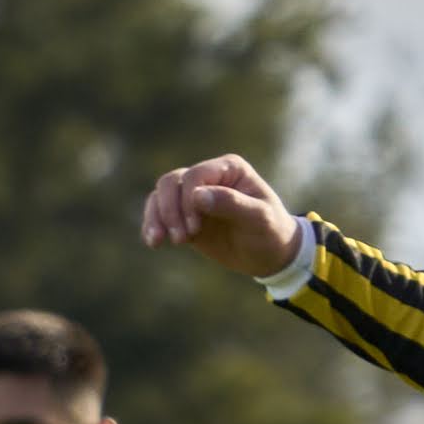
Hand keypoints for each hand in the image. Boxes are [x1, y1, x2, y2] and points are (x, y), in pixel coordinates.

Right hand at [137, 153, 301, 279]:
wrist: (270, 254)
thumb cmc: (270, 232)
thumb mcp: (259, 218)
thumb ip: (231, 204)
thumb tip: (197, 196)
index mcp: (228, 169)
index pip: (195, 176)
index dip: (187, 201)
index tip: (194, 229)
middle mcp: (208, 177)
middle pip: (171, 182)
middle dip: (169, 210)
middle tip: (181, 239)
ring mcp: (193, 196)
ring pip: (160, 196)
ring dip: (156, 218)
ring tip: (158, 242)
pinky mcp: (184, 216)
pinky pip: (158, 214)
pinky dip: (152, 226)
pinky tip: (154, 243)